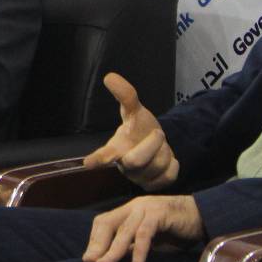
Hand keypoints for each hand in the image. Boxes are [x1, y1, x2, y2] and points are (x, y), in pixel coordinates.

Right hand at [83, 72, 178, 190]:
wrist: (156, 145)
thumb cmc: (140, 129)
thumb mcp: (135, 110)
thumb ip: (125, 95)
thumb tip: (110, 76)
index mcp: (116, 148)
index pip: (104, 155)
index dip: (98, 158)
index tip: (88, 163)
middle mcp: (124, 166)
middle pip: (135, 161)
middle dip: (151, 145)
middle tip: (157, 134)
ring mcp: (139, 178)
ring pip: (156, 167)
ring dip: (165, 152)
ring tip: (160, 146)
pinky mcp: (155, 185)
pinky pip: (168, 175)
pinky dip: (173, 164)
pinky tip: (167, 159)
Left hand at [83, 194, 203, 261]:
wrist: (204, 217)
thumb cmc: (176, 230)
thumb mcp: (151, 240)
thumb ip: (133, 246)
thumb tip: (115, 260)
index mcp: (129, 211)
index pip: (103, 222)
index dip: (94, 240)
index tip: (88, 259)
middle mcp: (134, 207)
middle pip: (107, 223)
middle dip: (98, 245)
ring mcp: (146, 208)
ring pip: (124, 230)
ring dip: (113, 250)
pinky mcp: (160, 214)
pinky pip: (144, 234)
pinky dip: (138, 251)